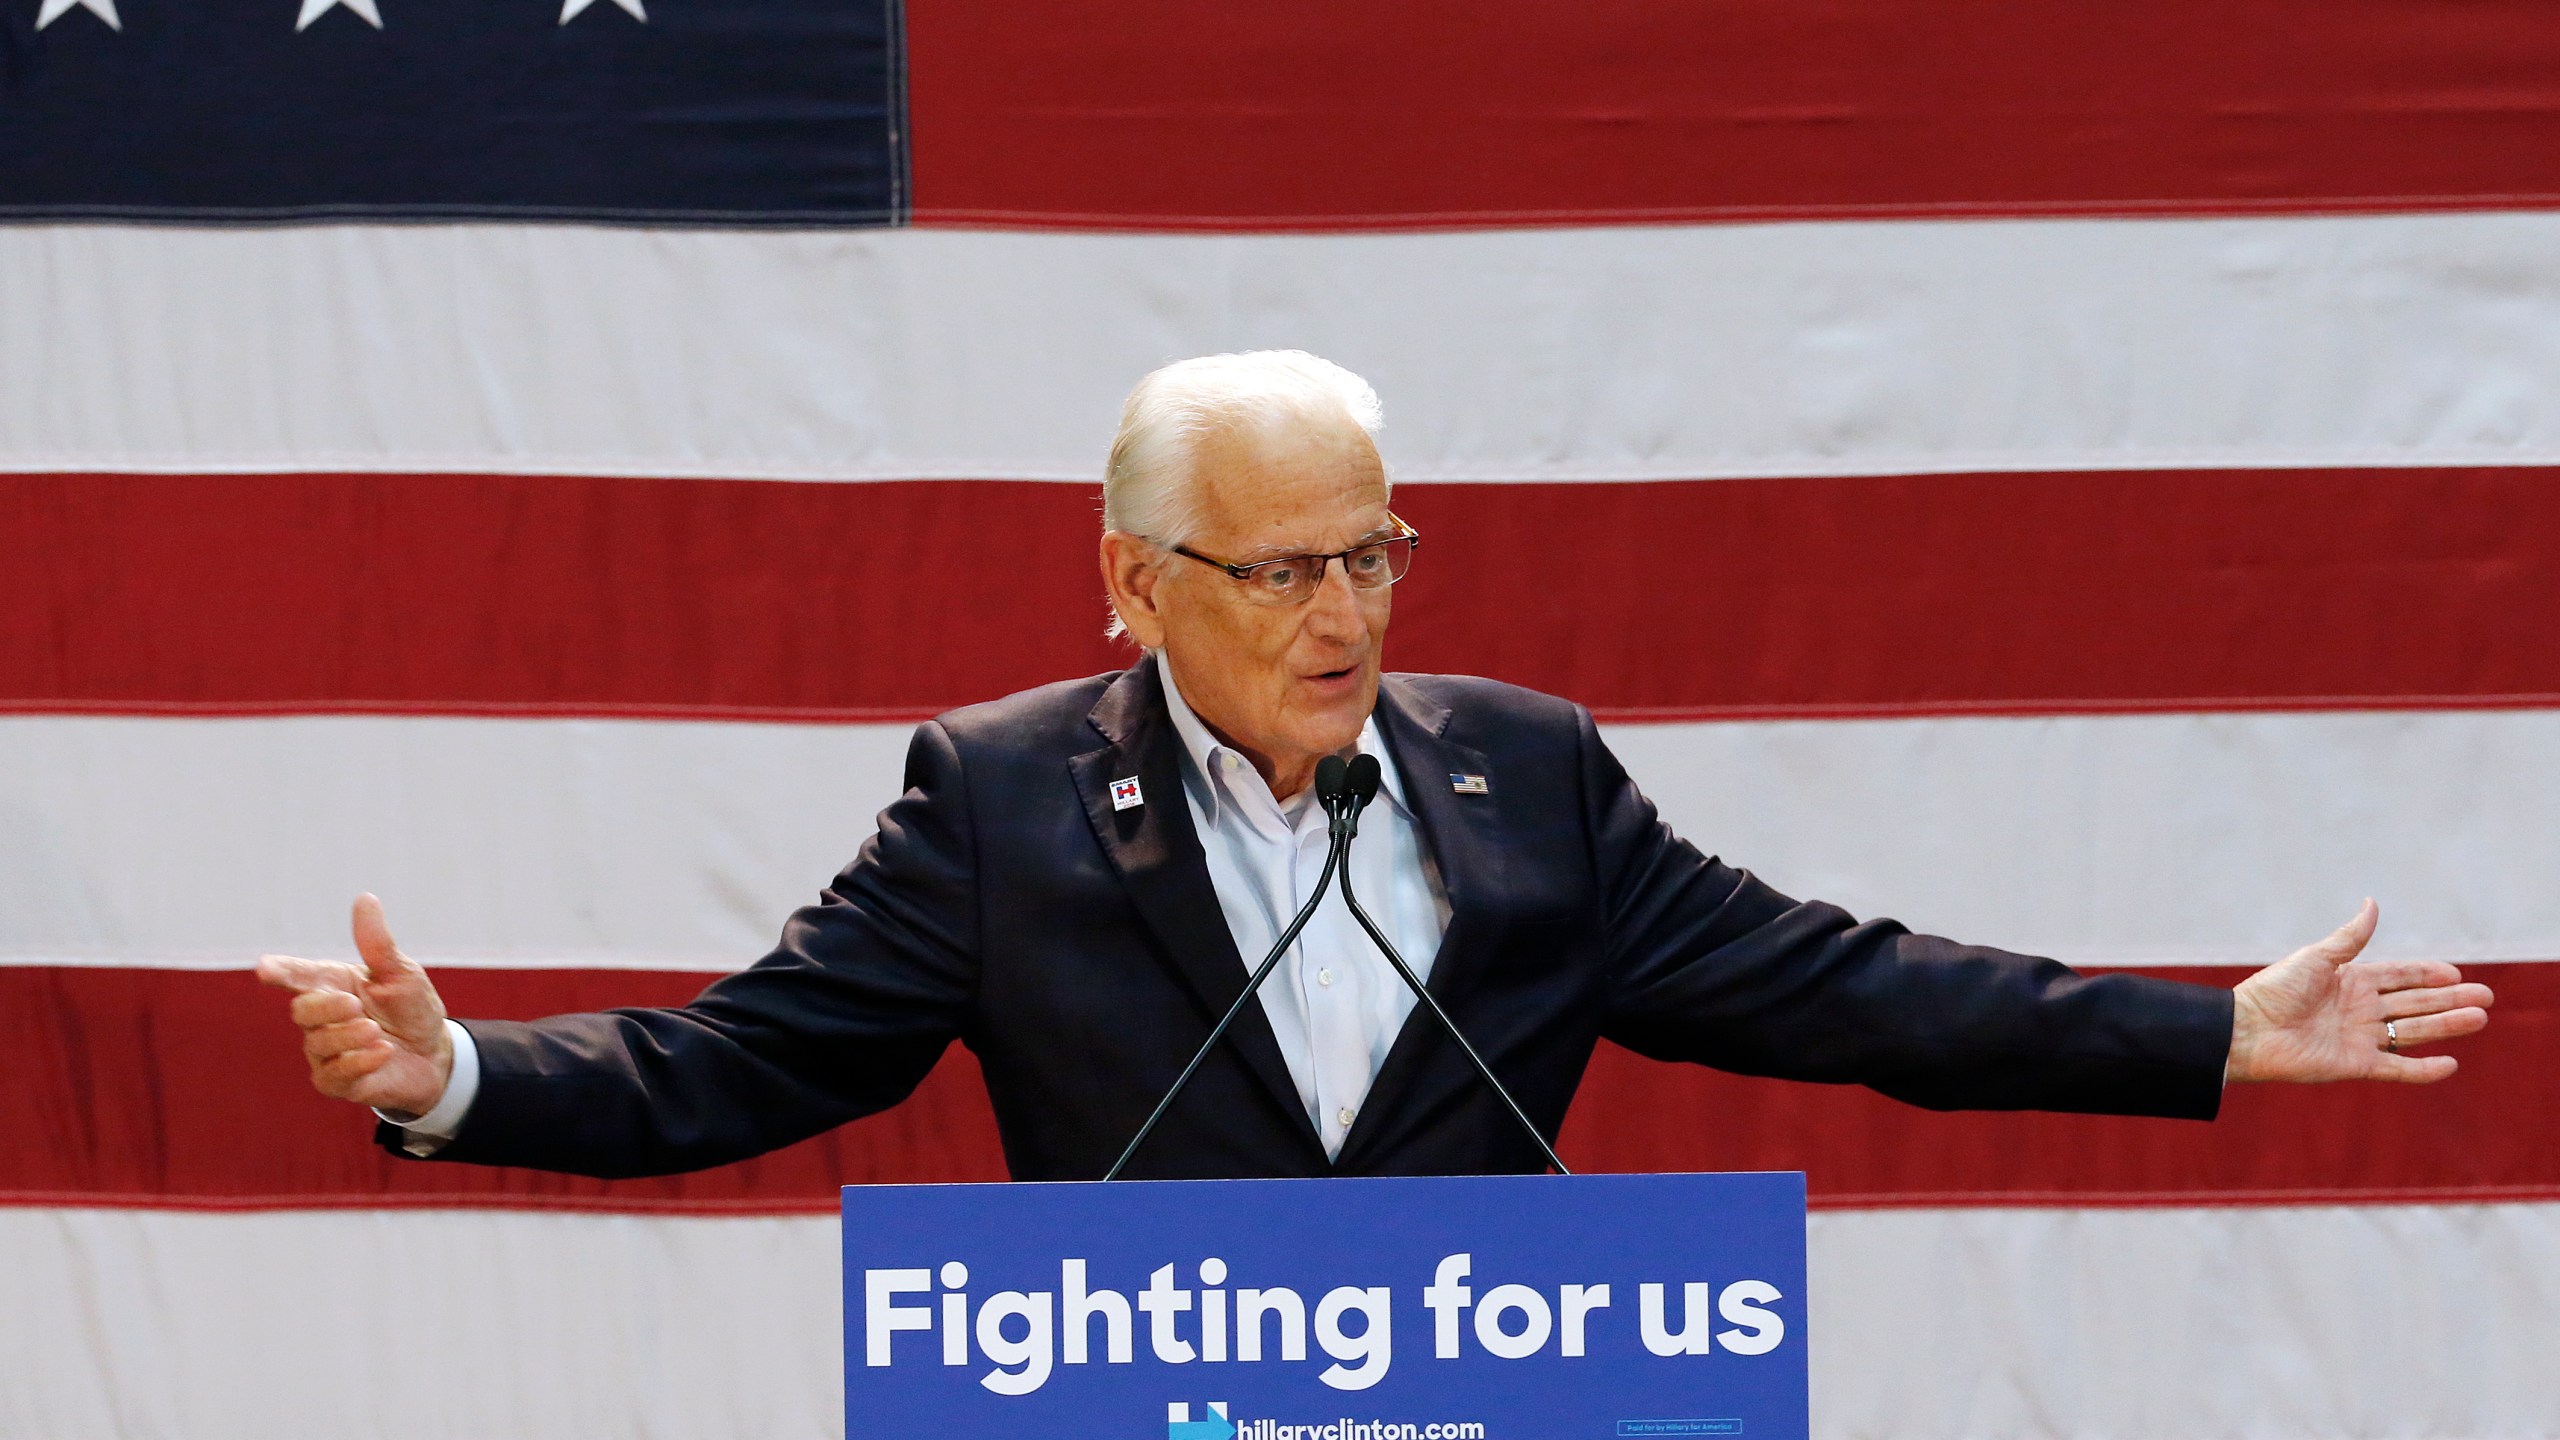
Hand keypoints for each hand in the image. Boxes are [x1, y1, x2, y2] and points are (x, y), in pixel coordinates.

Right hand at [256, 894, 453, 1115]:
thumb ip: (378, 944)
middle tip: (356, 1005)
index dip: (281, 971)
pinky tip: (383, 1052)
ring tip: (377, 1031)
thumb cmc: (412, 1008)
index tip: (264, 968)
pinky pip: (333, 1076)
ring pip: (317, 1044)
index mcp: (333, 985)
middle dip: (326, 1008)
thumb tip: (365, 899)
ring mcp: (326, 1052)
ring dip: (347, 1035)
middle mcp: (322, 1019)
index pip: (298, 976)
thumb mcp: (402, 973)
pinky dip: (358, 1062)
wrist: (435, 1053)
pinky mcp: (337, 1082)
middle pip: (302, 1011)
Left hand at [2226, 900, 2493, 1083]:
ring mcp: (2360, 1038)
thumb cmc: (2274, 990)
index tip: (2457, 973)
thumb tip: (2372, 903)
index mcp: (2351, 981)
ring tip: (2479, 1018)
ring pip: (2413, 1031)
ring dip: (2446, 1026)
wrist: (2246, 1030)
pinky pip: (2397, 1068)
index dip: (2427, 974)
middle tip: (2486, 996)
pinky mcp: (2355, 1066)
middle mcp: (2360, 1009)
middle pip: (2415, 1003)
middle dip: (2449, 999)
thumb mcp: (2316, 958)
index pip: (2399, 976)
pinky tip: (2450, 1064)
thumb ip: (2350, 938)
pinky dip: (2423, 1069)